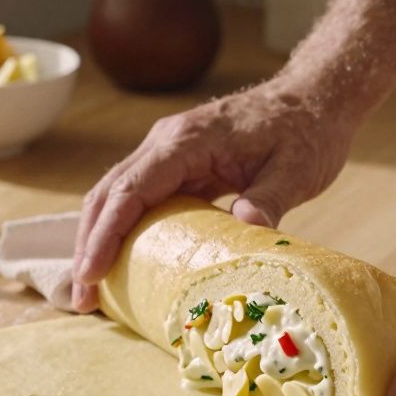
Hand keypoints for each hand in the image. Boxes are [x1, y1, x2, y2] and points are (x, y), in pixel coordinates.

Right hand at [71, 79, 357, 311]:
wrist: (314, 97)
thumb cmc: (308, 130)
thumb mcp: (298, 169)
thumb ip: (270, 198)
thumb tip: (247, 227)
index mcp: (189, 140)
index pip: (131, 188)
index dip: (106, 233)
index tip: (91, 274)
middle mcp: (167, 141)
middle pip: (108, 192)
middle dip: (88, 245)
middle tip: (81, 298)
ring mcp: (168, 151)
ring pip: (115, 195)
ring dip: (97, 239)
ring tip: (90, 290)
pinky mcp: (178, 164)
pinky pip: (138, 197)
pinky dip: (121, 230)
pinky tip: (121, 263)